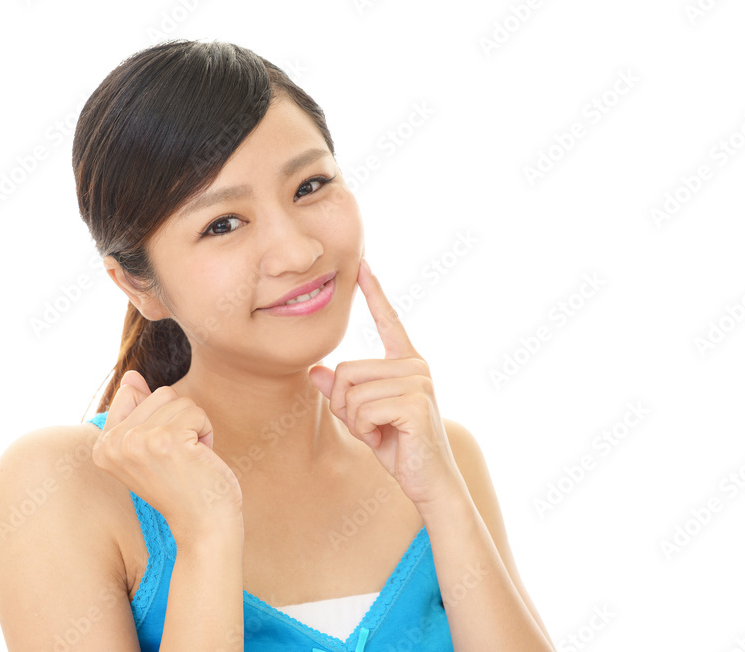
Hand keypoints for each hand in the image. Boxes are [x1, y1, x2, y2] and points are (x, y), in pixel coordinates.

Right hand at [92, 370, 242, 543]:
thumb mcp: (150, 447)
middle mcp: (113, 444)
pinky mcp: (166, 440)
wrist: (204, 526)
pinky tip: (200, 460)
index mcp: (103, 447)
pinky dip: (206, 432)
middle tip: (179, 459)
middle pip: (159, 394)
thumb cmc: (183, 486)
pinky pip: (196, 411)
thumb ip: (137, 410)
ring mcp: (137, 441)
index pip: (133, 394)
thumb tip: (131, 376)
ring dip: (194, 427)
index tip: (161, 455)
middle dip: (180, 420)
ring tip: (189, 460)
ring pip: (179, 400)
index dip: (160, 419)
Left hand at [308, 258, 464, 508]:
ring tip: (380, 433)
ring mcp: (418, 381)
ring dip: (356, 421)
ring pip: (352, 391)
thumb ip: (342, 393)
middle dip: (346, 406)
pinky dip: (365, 431)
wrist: (428, 481)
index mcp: (405, 362)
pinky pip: (364, 409)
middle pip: (347, 370)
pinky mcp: (416, 402)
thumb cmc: (398, 447)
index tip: (364, 264)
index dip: (375, 292)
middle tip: (370, 426)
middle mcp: (415, 365)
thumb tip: (315, 371)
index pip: (389, 320)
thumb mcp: (363, 417)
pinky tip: (386, 439)